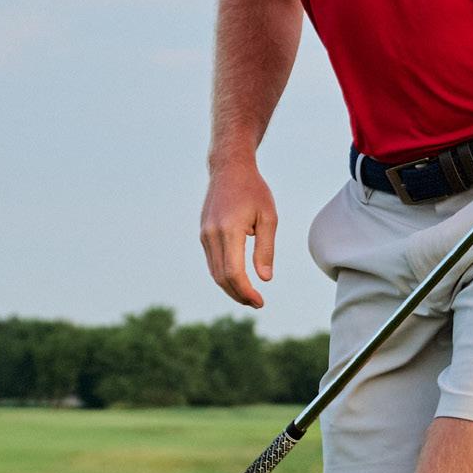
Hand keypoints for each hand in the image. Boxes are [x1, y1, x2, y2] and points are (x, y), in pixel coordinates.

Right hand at [200, 156, 276, 308]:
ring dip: (231, 288)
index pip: (234, 271)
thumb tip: (264, 278)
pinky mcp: (203, 234)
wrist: (229, 169)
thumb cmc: (254, 191)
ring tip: (249, 296)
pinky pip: (212, 262)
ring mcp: (205, 235)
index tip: (260, 301)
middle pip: (222, 277)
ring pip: (214, 272)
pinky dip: (224, 276)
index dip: (246, 291)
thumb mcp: (268, 217)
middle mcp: (212, 234)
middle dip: (239, 295)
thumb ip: (265, 249)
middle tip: (257, 303)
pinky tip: (238, 280)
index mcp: (230, 229)